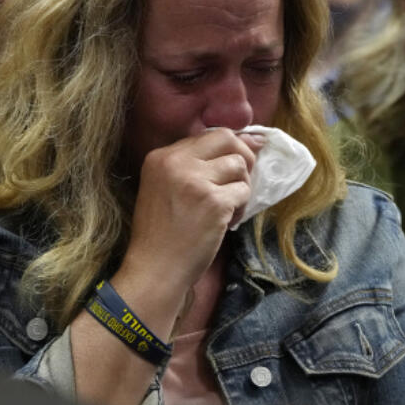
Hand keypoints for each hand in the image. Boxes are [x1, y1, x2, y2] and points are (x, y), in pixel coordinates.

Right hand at [119, 128, 262, 300]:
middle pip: (226, 138)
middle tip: (242, 179)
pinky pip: (244, 192)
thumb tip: (249, 141)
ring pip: (239, 165)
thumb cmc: (161, 233)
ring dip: (241, 187)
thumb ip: (193, 165)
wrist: (155, 269)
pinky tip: (227, 223)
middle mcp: (176, 162)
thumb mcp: (164, 187)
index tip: (235, 164)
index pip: (206, 135)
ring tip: (229, 208)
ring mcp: (196, 181)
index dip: (227, 148)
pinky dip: (241, 208)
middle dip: (244, 155)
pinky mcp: (214, 202)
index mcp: (160, 156)